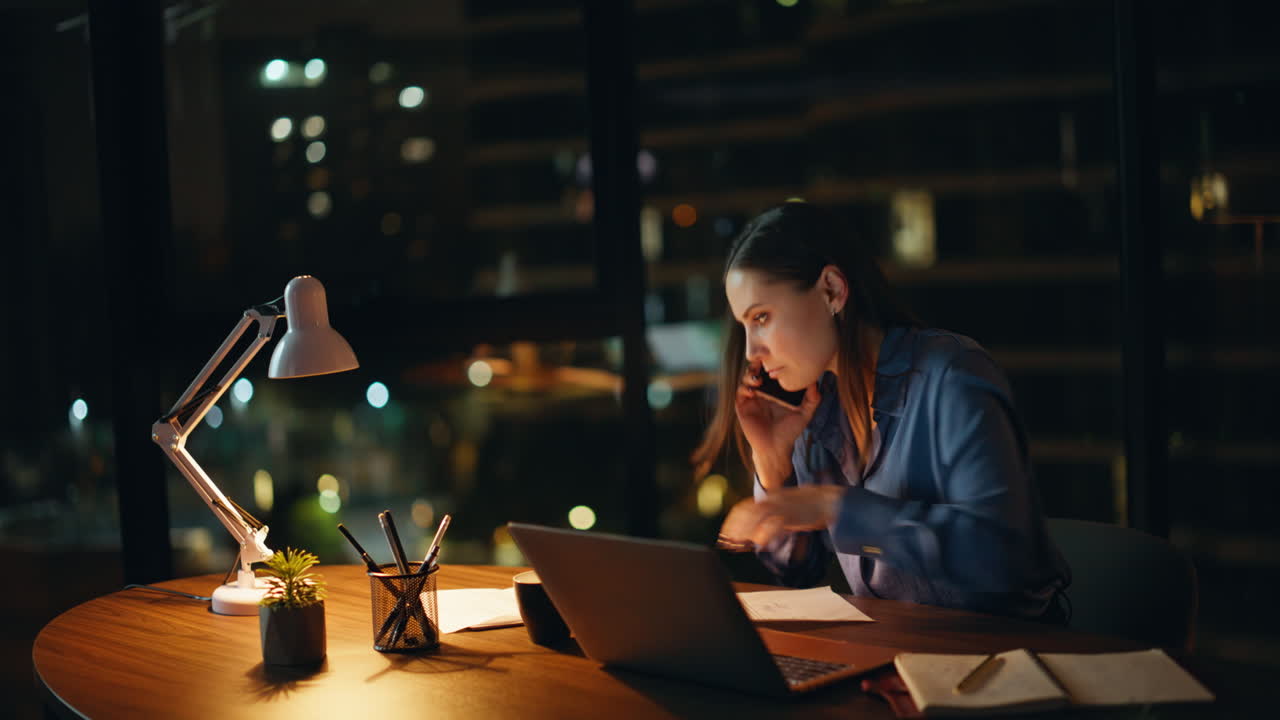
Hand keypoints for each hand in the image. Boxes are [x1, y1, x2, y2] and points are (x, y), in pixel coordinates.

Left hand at [718, 485, 844, 549]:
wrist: (827, 501)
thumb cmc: (806, 507)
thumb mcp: (784, 508)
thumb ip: (770, 517)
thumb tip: (756, 533)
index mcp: (769, 497)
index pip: (744, 506)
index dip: (732, 520)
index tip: (725, 532)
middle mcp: (772, 500)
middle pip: (746, 512)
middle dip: (734, 527)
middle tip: (727, 540)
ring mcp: (781, 507)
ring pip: (757, 517)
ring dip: (745, 531)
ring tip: (738, 542)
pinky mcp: (791, 516)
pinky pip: (774, 525)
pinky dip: (765, 533)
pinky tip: (759, 542)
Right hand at [735, 365, 820, 488]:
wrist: (776, 447)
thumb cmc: (790, 431)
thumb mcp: (805, 413)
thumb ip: (812, 399)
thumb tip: (816, 382)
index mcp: (775, 391)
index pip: (771, 371)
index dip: (771, 362)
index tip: (777, 358)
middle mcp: (762, 392)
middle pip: (756, 371)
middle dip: (758, 365)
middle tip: (764, 363)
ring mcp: (751, 399)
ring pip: (746, 379)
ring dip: (750, 376)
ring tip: (759, 379)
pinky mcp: (742, 407)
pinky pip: (740, 393)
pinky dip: (744, 389)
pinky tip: (753, 391)